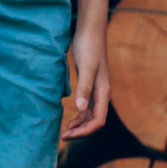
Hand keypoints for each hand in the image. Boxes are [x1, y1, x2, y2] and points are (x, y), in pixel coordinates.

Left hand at [62, 22, 111, 139]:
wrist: (90, 31)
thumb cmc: (88, 46)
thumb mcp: (86, 67)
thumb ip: (84, 87)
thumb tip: (80, 109)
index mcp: (103, 92)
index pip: (98, 120)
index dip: (84, 131)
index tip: (68, 134)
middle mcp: (102, 94)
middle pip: (95, 121)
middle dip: (81, 131)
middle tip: (63, 136)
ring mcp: (96, 90)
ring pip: (90, 116)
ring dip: (79, 126)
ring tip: (64, 132)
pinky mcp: (89, 85)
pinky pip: (87, 107)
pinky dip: (79, 116)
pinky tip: (70, 120)